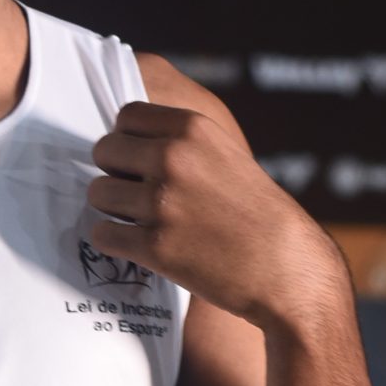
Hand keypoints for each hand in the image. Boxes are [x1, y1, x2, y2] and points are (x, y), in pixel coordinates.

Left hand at [85, 101, 344, 326]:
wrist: (287, 270)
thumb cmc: (258, 215)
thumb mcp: (226, 155)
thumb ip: (182, 142)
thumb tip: (128, 140)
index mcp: (192, 129)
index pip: (126, 115)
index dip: (129, 139)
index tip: (140, 159)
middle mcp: (172, 159)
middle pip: (104, 151)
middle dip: (116, 172)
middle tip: (137, 193)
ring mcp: (161, 203)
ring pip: (98, 193)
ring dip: (113, 209)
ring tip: (141, 221)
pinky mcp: (153, 246)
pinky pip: (102, 234)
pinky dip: (114, 241)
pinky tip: (137, 245)